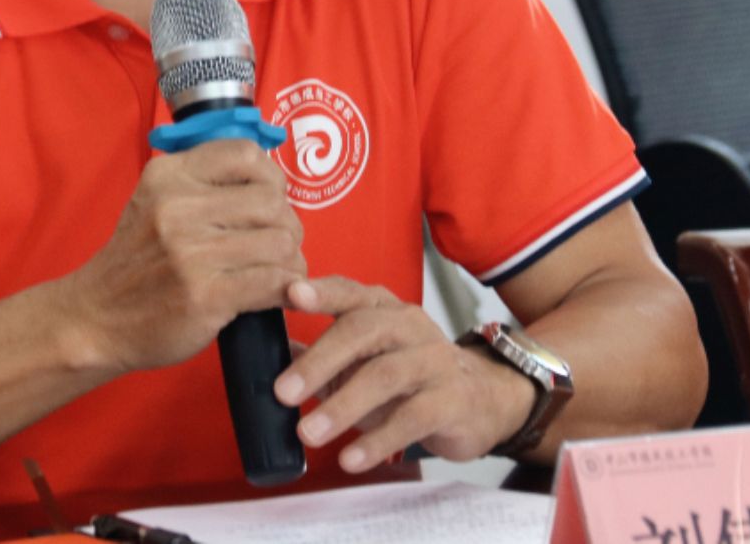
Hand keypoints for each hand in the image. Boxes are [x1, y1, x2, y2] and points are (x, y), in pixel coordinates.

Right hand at [60, 139, 305, 373]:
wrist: (96, 319)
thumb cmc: (136, 262)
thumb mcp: (154, 202)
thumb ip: (202, 184)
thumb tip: (269, 181)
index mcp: (168, 176)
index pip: (245, 154)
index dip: (271, 177)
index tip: (270, 199)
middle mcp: (178, 207)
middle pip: (271, 201)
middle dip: (286, 224)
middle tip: (277, 243)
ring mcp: (191, 252)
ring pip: (279, 241)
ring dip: (290, 259)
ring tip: (278, 270)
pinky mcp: (206, 295)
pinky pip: (273, 280)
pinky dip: (287, 287)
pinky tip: (278, 293)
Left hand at [275, 276, 534, 471]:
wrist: (481, 400)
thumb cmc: (408, 378)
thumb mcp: (362, 362)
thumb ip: (318, 358)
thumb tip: (268, 355)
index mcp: (382, 309)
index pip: (350, 293)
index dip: (322, 291)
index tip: (291, 294)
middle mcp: (409, 325)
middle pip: (363, 330)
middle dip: (320, 360)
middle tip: (283, 392)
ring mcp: (434, 359)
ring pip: (386, 375)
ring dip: (342, 406)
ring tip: (308, 433)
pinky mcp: (453, 399)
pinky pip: (413, 417)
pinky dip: (377, 440)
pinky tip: (350, 458)